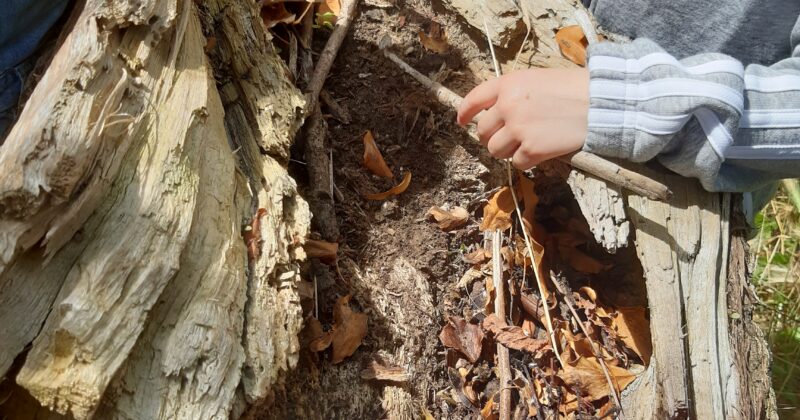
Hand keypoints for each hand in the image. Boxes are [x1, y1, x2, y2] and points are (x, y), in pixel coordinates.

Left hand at [457, 68, 589, 169]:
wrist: (601, 102)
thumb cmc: (573, 89)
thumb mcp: (536, 79)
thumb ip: (512, 94)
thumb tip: (494, 115)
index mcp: (508, 84)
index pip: (473, 100)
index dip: (465, 113)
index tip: (462, 122)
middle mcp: (508, 106)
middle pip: (483, 132)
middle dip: (493, 137)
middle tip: (510, 137)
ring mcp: (518, 129)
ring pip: (496, 151)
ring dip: (509, 151)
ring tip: (528, 142)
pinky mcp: (532, 149)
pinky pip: (518, 163)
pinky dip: (528, 161)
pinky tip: (542, 150)